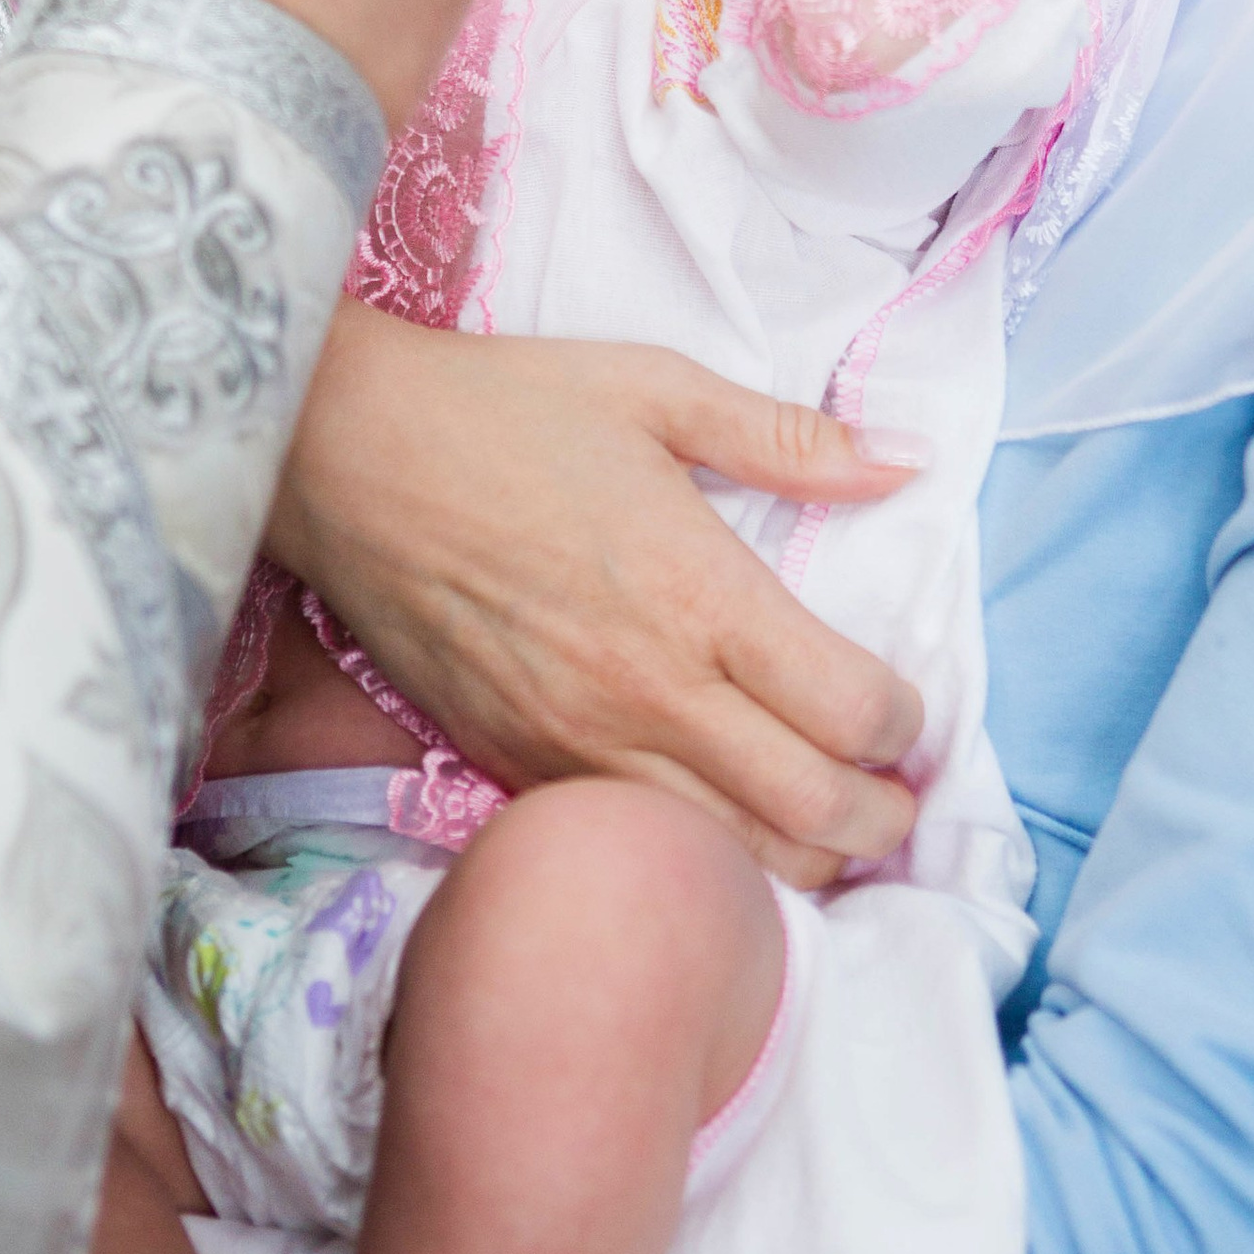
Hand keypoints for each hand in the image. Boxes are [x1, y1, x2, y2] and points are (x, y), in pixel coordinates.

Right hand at [266, 306, 924, 887]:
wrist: (345, 455)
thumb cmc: (505, 409)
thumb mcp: (658, 389)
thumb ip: (792, 439)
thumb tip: (908, 461)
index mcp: (700, 592)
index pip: (850, 711)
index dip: (906, 725)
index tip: (904, 709)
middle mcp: (648, 690)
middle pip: (811, 815)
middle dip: (881, 822)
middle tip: (894, 798)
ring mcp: (577, 745)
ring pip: (729, 863)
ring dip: (802, 860)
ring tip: (822, 823)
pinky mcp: (515, 768)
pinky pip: (632, 849)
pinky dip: (698, 861)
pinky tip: (717, 822)